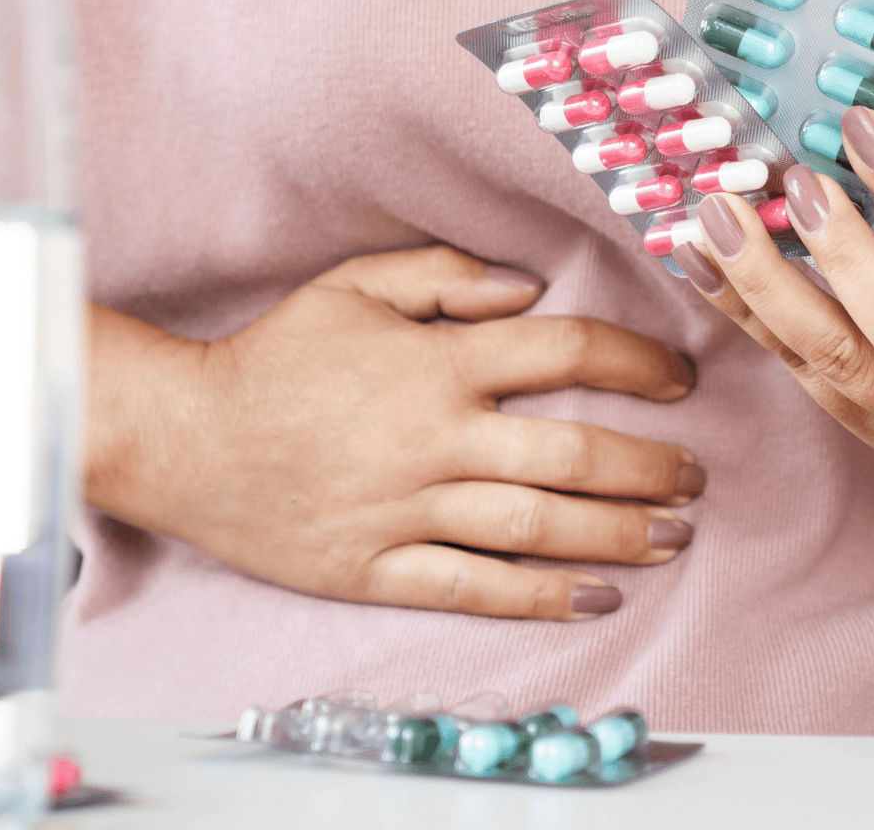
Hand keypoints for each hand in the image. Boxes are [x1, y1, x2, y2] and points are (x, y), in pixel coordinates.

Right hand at [85, 246, 704, 620]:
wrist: (179, 437)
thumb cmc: (273, 354)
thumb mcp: (353, 286)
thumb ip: (445, 278)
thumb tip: (530, 288)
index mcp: (434, 363)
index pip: (563, 353)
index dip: (634, 364)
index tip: (677, 379)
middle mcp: (431, 438)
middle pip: (569, 455)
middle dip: (647, 467)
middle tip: (694, 475)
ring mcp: (405, 510)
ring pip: (534, 527)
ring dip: (615, 532)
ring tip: (673, 535)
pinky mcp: (375, 569)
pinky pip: (472, 588)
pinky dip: (538, 595)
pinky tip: (596, 593)